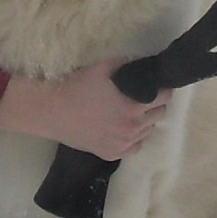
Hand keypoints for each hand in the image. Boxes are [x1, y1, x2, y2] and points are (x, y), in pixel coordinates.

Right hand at [0, 59, 170, 160]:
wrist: (51, 110)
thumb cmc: (78, 85)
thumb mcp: (105, 67)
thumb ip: (130, 64)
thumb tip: (149, 63)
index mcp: (134, 106)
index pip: (165, 96)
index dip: (161, 87)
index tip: (155, 84)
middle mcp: (133, 128)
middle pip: (159, 114)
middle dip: (153, 103)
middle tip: (139, 96)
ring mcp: (123, 144)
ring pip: (148, 131)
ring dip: (144, 121)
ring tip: (127, 112)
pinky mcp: (112, 154)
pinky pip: (135, 147)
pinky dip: (133, 138)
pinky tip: (121, 128)